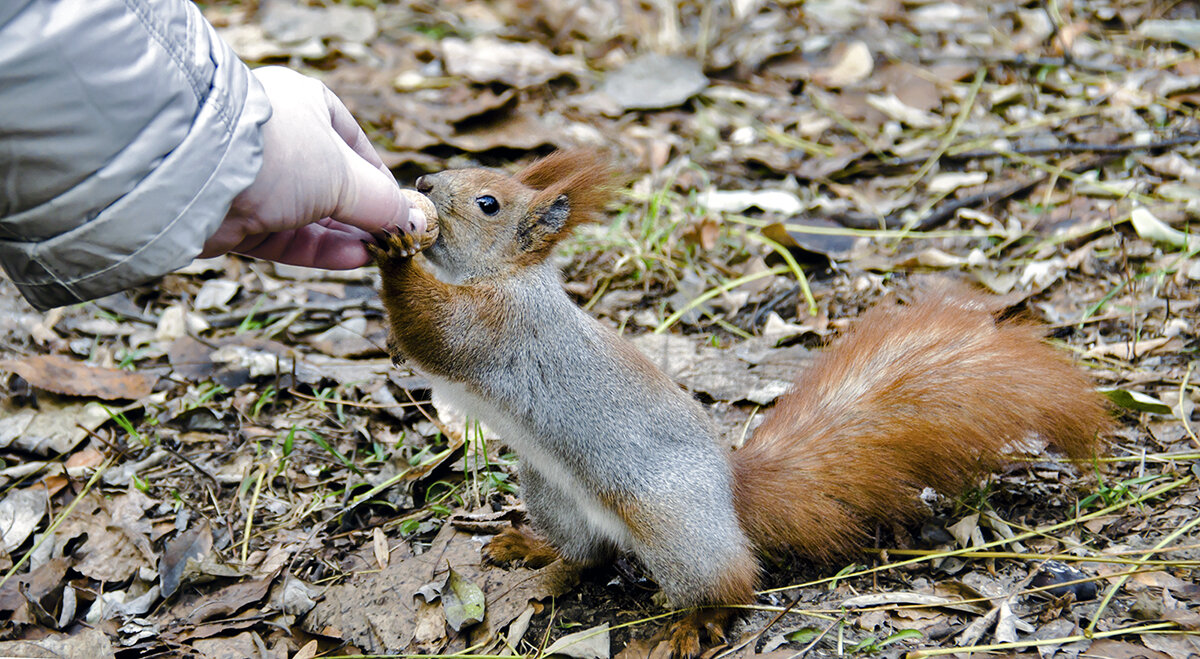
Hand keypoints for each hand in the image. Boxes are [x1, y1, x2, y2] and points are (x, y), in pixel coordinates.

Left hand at [200, 66, 425, 268]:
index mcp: (306, 106)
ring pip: (309, 214)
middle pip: (332, 184)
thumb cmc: (278, 153)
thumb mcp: (346, 177)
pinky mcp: (237, 218)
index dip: (379, 178)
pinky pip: (286, 237)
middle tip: (395, 239)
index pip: (353, 142)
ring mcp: (255, 180)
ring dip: (345, 236)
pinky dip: (319, 249)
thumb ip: (383, 203)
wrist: (197, 175)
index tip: (401, 208)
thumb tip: (415, 222)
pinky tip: (353, 258)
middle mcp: (279, 141)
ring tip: (379, 254)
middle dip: (364, 214)